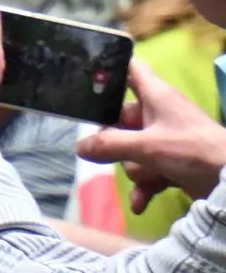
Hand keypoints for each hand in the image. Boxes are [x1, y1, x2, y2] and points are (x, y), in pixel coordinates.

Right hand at [79, 63, 225, 212]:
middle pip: (121, 121)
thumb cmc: (191, 150)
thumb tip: (80, 147)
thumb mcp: (146, 147)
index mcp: (156, 97)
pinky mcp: (171, 162)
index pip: (132, 70)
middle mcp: (159, 114)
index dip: (111, 73)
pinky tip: (140, 203)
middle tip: (111, 154)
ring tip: (147, 178)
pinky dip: (143, 188)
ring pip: (132, 150)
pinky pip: (146, 172)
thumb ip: (109, 146)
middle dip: (115, 144)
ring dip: (135, 170)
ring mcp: (165, 139)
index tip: (88, 84)